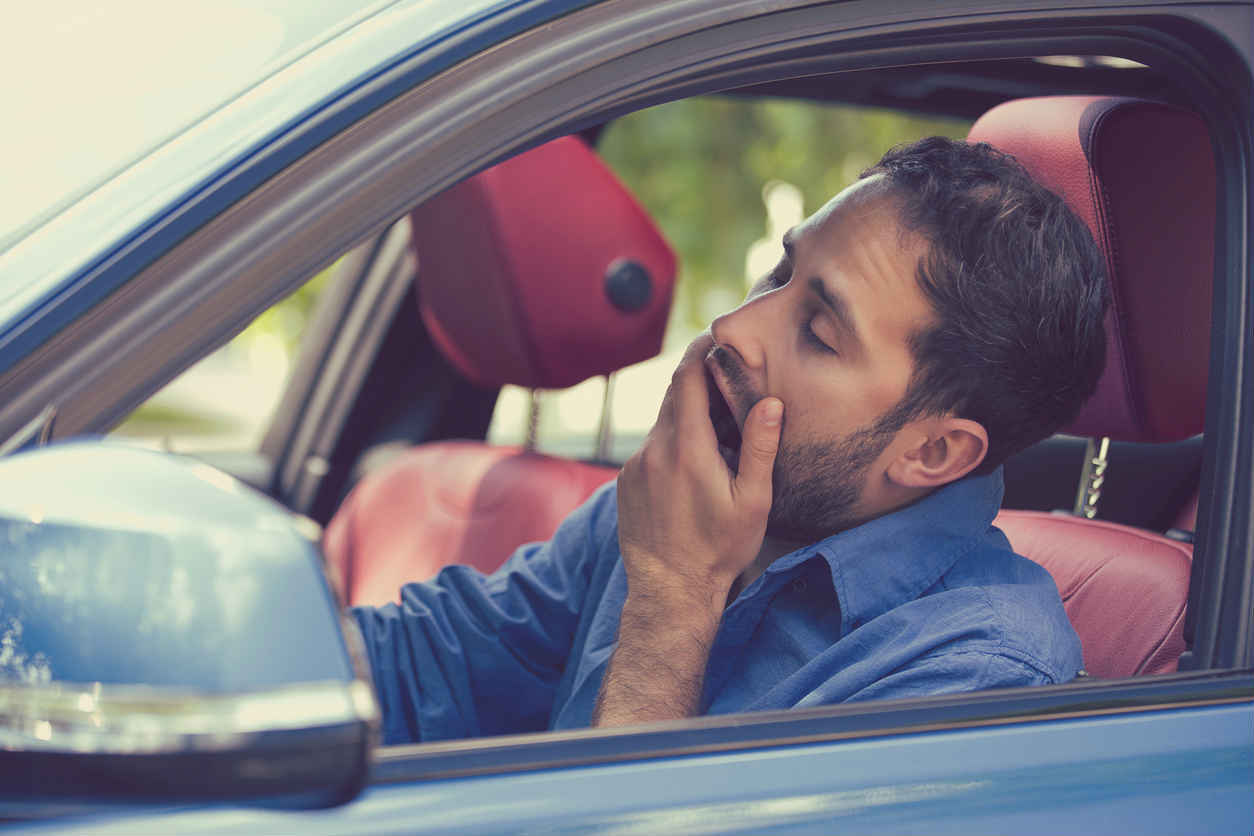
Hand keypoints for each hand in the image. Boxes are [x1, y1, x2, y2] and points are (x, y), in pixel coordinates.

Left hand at [615, 333, 783, 612]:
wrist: (669, 591)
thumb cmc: (719, 549)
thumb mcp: (752, 501)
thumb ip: (761, 448)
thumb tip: (770, 403)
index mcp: (686, 447)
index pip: (687, 378)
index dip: (701, 351)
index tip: (716, 338)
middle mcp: (653, 449)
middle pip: (673, 395)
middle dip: (698, 380)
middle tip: (726, 376)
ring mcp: (635, 465)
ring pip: (662, 423)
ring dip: (687, 416)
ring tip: (718, 428)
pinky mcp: (626, 481)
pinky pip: (651, 447)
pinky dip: (672, 441)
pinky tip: (694, 464)